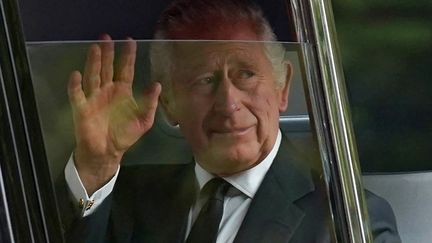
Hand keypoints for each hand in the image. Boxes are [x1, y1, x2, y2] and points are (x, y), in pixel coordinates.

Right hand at [67, 35, 160, 193]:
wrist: (108, 152)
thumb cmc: (125, 135)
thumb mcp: (144, 121)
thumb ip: (150, 103)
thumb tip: (157, 85)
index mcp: (123, 91)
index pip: (126, 69)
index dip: (128, 56)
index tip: (129, 41)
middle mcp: (108, 90)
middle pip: (107, 68)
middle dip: (107, 53)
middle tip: (107, 37)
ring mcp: (94, 98)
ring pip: (93, 76)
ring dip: (93, 62)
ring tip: (95, 47)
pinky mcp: (82, 108)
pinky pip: (77, 95)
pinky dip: (75, 85)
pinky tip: (76, 74)